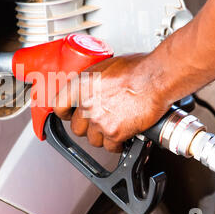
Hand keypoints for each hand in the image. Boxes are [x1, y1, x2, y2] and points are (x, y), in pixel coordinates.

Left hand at [53, 54, 171, 152]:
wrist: (156, 77)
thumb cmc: (138, 68)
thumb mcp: (106, 66)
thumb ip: (93, 81)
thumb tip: (91, 87)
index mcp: (81, 85)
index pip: (59, 106)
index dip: (65, 113)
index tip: (68, 115)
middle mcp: (86, 104)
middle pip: (77, 127)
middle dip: (87, 126)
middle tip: (99, 121)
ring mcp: (99, 120)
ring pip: (93, 139)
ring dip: (103, 136)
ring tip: (114, 127)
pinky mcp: (114, 133)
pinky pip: (110, 147)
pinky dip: (117, 144)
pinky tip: (124, 135)